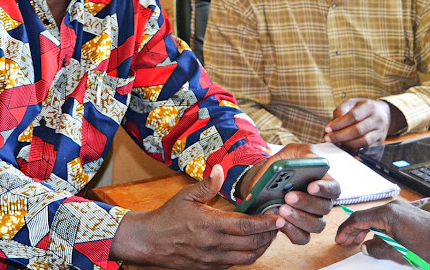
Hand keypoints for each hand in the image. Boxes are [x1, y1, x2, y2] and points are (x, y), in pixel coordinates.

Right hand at [110, 164, 282, 268]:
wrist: (150, 242)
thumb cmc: (168, 217)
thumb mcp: (186, 195)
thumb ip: (207, 184)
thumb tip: (220, 169)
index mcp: (210, 225)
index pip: (246, 225)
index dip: (266, 223)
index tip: (279, 217)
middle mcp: (214, 245)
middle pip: (252, 243)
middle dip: (270, 234)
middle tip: (279, 223)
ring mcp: (213, 260)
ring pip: (248, 257)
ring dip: (262, 247)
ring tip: (269, 235)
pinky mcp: (210, 268)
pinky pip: (236, 264)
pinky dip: (249, 255)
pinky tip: (251, 244)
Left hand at [240, 144, 340, 244]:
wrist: (262, 180)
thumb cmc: (282, 165)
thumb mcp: (292, 153)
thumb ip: (305, 153)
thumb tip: (314, 159)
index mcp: (324, 183)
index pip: (334, 189)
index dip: (325, 189)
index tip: (311, 186)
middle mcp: (320, 203)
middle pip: (324, 208)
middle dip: (306, 202)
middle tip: (289, 196)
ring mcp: (311, 218)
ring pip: (316, 225)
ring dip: (299, 218)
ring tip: (281, 208)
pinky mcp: (298, 230)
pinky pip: (302, 237)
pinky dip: (293, 231)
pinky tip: (281, 222)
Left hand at [324, 98, 405, 148]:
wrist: (384, 114)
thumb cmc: (363, 108)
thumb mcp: (352, 103)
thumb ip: (341, 110)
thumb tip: (333, 125)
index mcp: (369, 107)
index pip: (353, 116)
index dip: (339, 124)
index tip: (327, 129)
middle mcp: (377, 119)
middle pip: (358, 130)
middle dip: (340, 136)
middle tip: (328, 138)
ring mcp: (380, 132)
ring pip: (363, 142)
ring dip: (347, 144)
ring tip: (337, 142)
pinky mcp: (380, 142)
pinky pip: (366, 149)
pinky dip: (354, 149)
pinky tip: (346, 146)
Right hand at [335, 200, 429, 263]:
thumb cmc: (429, 245)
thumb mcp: (398, 253)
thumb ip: (377, 250)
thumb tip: (365, 247)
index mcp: (387, 213)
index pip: (358, 218)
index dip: (346, 230)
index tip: (339, 240)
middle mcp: (392, 206)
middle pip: (365, 216)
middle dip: (353, 230)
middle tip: (345, 243)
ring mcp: (399, 208)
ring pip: (374, 217)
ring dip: (365, 229)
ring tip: (358, 242)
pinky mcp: (406, 212)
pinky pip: (385, 218)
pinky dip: (376, 227)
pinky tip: (375, 238)